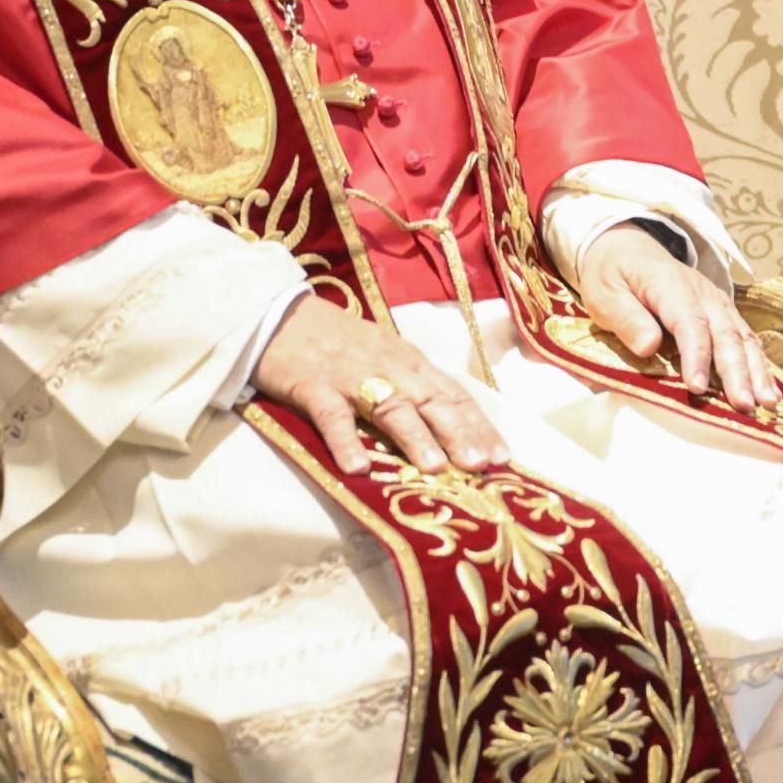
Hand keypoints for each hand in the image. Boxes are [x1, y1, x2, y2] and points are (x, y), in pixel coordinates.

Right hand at [254, 296, 502, 476]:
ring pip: (389, 406)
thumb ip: (414, 388)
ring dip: (414, 437)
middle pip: (431, 401)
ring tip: (434, 468)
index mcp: (410, 362)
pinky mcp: (313, 385)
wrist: (278, 314)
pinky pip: (331, 415)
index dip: (479, 425)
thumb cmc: (337, 342)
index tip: (503, 456)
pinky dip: (345, 440)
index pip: (454, 395)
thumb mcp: (385, 358)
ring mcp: (351, 376)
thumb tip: (452, 430)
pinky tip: (357, 467)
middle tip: (482, 465)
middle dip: (459, 433)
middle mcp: (389, 366)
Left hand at [574, 224, 779, 410]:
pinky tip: (769, 391)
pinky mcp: (723, 315)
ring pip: (743, 337)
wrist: (628, 249)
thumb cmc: (613, 275)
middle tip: (743, 404)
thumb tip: (648, 346)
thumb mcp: (603, 293)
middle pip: (725, 332)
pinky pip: (746, 340)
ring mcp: (717, 303)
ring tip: (767, 403)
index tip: (697, 387)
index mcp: (670, 284)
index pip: (689, 321)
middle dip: (737, 371)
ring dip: (757, 371)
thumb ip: (625, 318)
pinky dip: (760, 366)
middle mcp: (702, 293)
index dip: (696, 355)